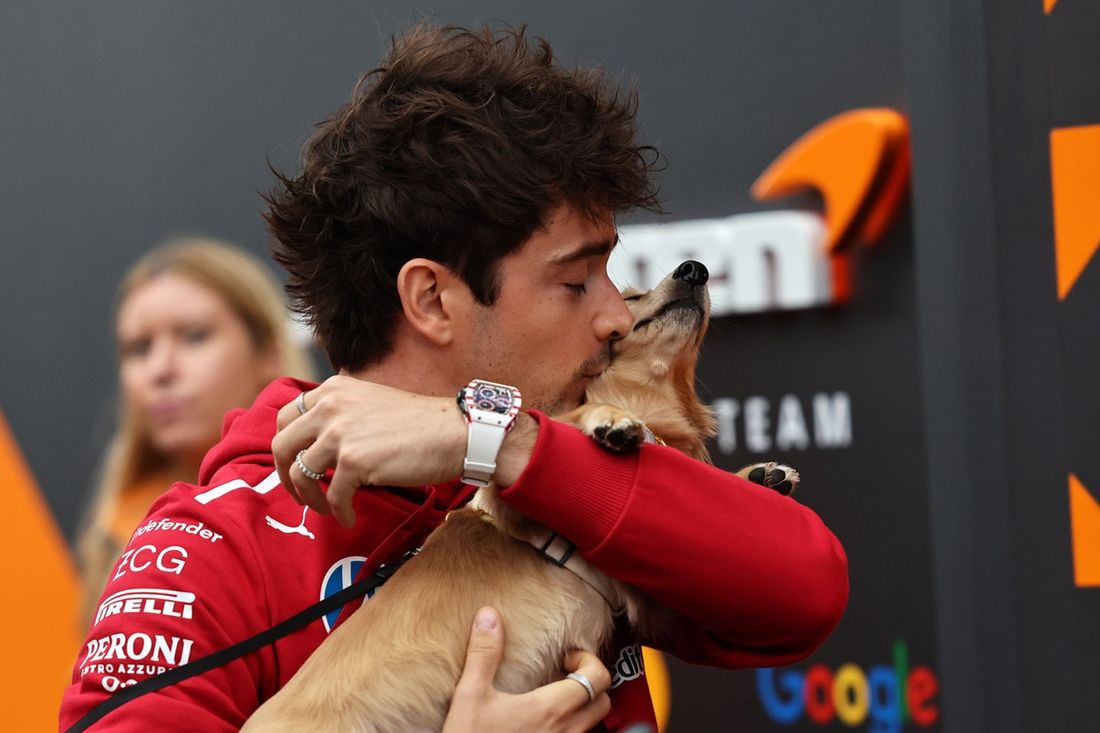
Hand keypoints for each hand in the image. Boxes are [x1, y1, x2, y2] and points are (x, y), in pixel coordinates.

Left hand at [273, 375, 466, 526]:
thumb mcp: (370, 402)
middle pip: (281, 445)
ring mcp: (340, 433)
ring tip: (327, 508)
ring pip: (300, 474)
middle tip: (300, 494)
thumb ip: (341, 414)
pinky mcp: (353, 461)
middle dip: (285, 476)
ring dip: (310, 498)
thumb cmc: (419, 423)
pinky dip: (338, 512)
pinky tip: (349, 517)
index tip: (294, 465)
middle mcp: (331, 406)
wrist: (454, 432)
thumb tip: (315, 446)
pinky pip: (332, 496)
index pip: (286, 416)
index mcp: (333, 389)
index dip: (286, 446)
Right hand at [443, 607, 611, 732]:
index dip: (589, 660)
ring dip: (581, 707)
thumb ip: (484, 654)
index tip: (566, 657)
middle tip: (563, 675)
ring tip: (553, 698)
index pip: (598, 678)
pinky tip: (543, 723)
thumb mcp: (471, 695)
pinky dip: (572, 727)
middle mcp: (565, 732)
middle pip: (602, 701)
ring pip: (592, 724)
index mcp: (551, 709)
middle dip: (590, 683)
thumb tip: (489, 617)